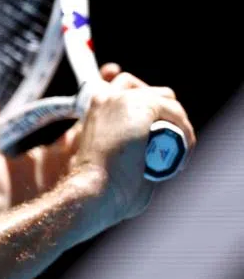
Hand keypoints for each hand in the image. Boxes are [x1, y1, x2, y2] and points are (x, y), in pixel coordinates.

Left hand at [0, 64, 193, 230]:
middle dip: (128, 107)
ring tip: (149, 102)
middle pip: (110, 131)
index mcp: (53, 155)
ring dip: (136, 128)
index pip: (86, 118)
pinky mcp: (87, 198)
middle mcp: (72, 167)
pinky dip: (136, 158)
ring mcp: (82, 182)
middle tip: (136, 85)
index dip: (103, 96)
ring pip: (120, 150)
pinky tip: (145, 136)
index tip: (113, 73)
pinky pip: (121, 176)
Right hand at [69, 69, 195, 232]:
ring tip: (178, 151)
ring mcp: (122, 99)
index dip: (142, 101)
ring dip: (176, 122)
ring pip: (165, 98)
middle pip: (145, 88)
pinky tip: (183, 152)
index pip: (122, 88)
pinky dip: (185, 131)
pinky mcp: (141, 105)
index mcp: (94, 111)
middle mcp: (105, 98)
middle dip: (162, 111)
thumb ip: (124, 149)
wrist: (92, 190)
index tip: (156, 127)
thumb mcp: (106, 161)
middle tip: (169, 141)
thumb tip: (153, 159)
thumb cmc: (99, 189)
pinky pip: (174, 112)